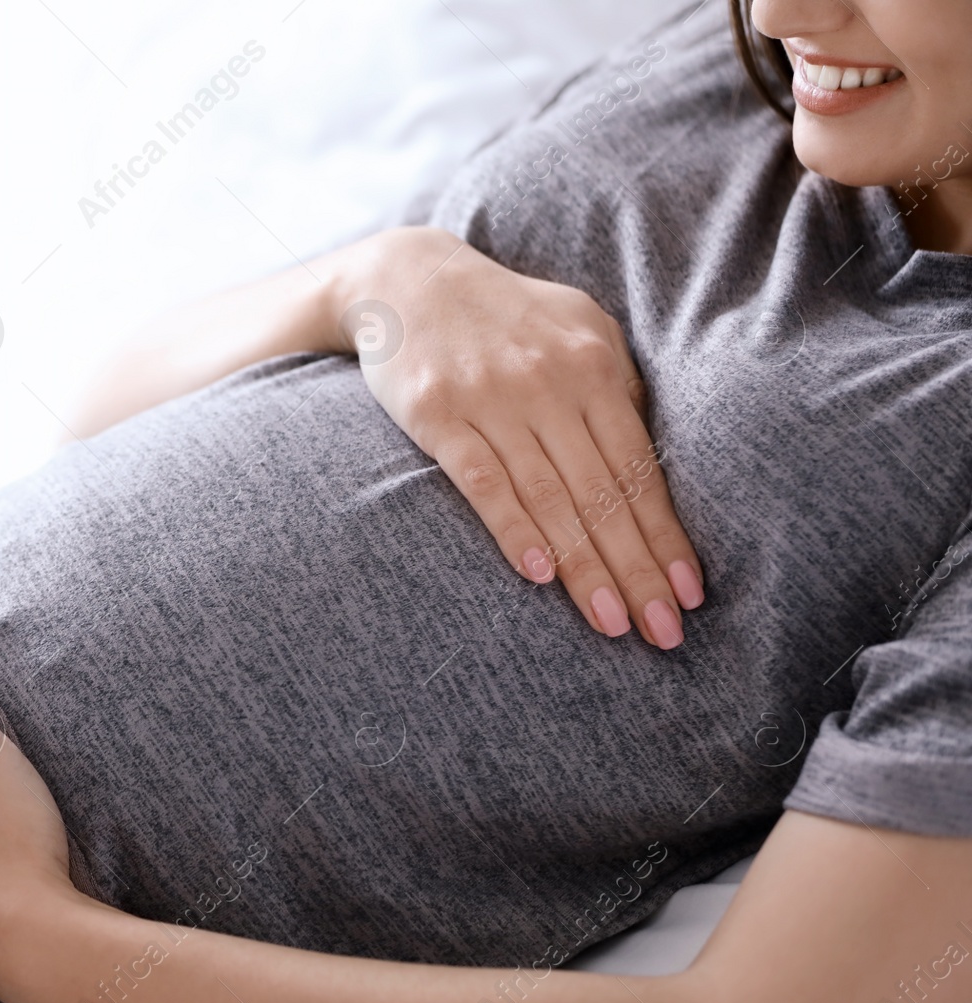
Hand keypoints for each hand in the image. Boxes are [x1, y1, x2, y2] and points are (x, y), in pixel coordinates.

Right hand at [328, 226, 704, 648]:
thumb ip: (615, 388)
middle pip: (603, 492)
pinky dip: (513, 528)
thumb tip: (648, 465)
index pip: (639, 468)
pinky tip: (538, 574)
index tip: (687, 595)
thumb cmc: (503, 315)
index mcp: (593, 365)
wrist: (406, 277)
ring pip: (550, 496)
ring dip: (584, 566)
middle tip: (663, 633)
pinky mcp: (437, 413)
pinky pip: (483, 481)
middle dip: (637, 568)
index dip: (665, 536)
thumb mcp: (575, 329)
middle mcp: (549, 382)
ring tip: (611, 623)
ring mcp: (492, 397)